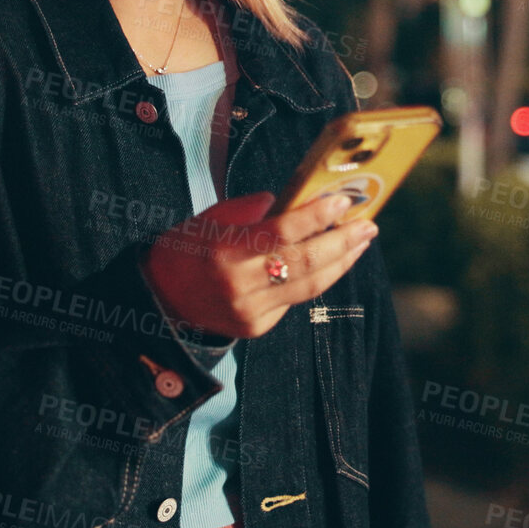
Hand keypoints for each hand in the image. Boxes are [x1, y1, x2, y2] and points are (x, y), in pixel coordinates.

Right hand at [141, 191, 376, 338]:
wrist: (160, 298)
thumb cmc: (188, 248)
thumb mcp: (212, 218)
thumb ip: (253, 210)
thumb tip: (296, 200)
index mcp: (225, 250)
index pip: (281, 232)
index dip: (316, 217)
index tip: (342, 202)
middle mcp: (239, 284)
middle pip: (305, 262)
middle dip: (343, 243)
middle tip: (368, 225)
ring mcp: (250, 311)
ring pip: (309, 286)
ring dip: (341, 263)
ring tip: (361, 242)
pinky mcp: (257, 327)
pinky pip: (295, 300)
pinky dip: (318, 279)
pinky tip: (334, 262)